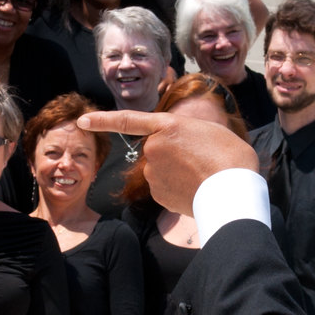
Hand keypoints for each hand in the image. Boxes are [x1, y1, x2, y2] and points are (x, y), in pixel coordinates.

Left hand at [76, 110, 258, 217]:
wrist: (233, 189)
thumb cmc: (231, 157)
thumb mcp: (210, 132)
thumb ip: (187, 135)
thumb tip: (178, 153)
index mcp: (168, 126)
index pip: (128, 120)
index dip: (102, 121)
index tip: (82, 121)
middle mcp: (154, 147)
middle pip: (157, 150)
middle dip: (173, 156)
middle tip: (200, 161)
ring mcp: (153, 172)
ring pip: (161, 171)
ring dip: (177, 173)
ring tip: (202, 176)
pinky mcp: (158, 194)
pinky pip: (164, 189)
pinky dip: (177, 190)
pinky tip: (195, 189)